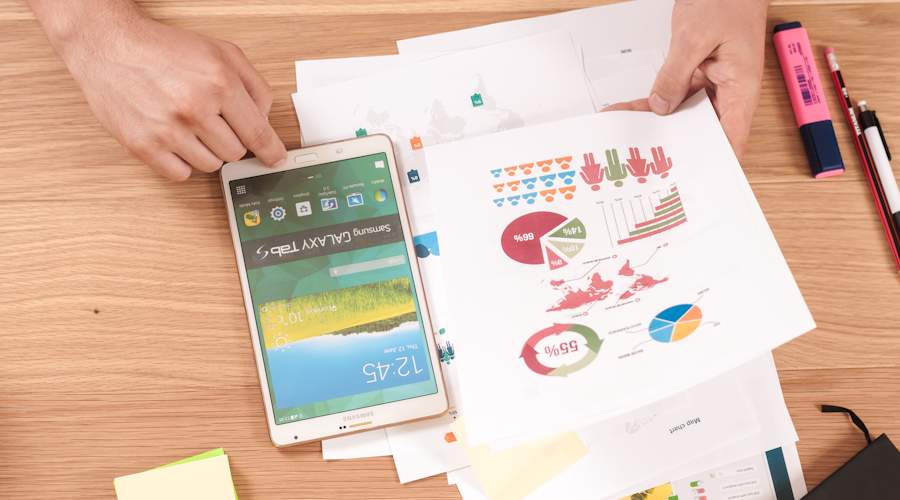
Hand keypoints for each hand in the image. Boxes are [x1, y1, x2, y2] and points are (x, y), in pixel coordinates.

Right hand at [28, 0, 285, 179]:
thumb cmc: (165, 48)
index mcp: (219, 84)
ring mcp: (168, 130)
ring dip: (206, 151)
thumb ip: (254, 85)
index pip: (257, 133)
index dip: (270, 151)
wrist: (108, 45)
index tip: (275, 160)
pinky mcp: (143, 146)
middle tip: (211, 120)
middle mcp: (195, 108)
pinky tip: (175, 139)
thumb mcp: (222, 52)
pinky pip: (181, 174)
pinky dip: (182, 162)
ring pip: (211, 166)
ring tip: (189, 125)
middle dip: (229, 139)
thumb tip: (265, 119)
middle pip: (235, 152)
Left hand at [602, 0, 768, 160]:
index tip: (695, 181)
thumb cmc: (727, 1)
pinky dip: (651, 105)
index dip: (715, 164)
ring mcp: (712, 87)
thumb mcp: (694, 37)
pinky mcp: (697, 79)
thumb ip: (675, 73)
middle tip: (649, 167)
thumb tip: (662, 106)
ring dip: (657, 128)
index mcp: (741, 88)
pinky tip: (628, 112)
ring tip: (628, 142)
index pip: (731, 138)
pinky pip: (673, 98)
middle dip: (676, 150)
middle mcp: (729, 93)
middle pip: (703, 134)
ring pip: (683, 118)